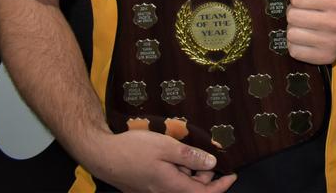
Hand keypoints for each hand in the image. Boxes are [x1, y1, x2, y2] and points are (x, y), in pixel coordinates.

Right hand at [85, 128, 235, 192]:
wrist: (103, 155)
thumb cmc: (133, 149)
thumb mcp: (166, 146)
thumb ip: (191, 156)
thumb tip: (212, 164)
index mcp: (171, 187)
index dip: (222, 186)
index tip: (232, 174)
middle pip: (194, 190)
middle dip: (203, 173)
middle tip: (199, 151)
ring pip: (181, 186)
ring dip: (188, 171)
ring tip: (181, 150)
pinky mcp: (146, 189)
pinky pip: (169, 184)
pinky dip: (176, 171)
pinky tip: (170, 156)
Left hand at [282, 0, 335, 64]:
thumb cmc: (334, 0)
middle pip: (292, 17)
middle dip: (294, 12)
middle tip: (304, 12)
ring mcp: (332, 42)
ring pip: (292, 35)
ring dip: (294, 29)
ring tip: (305, 25)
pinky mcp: (325, 57)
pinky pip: (294, 51)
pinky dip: (296, 44)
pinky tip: (306, 38)